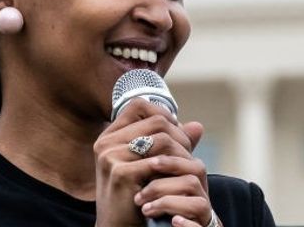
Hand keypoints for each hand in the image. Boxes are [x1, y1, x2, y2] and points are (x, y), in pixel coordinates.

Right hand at [93, 99, 214, 226]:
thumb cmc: (138, 197)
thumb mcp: (155, 166)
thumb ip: (173, 144)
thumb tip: (198, 126)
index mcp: (109, 137)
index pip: (139, 105)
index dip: (164, 114)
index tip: (177, 134)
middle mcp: (105, 144)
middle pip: (156, 121)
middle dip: (180, 136)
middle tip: (188, 155)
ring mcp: (110, 157)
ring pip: (160, 138)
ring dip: (181, 152)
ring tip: (185, 167)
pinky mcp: (120, 173)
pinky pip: (158, 161)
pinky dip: (174, 168)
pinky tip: (177, 179)